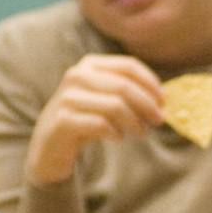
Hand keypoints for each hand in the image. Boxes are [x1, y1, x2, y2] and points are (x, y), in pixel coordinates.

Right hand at [25, 55, 165, 184]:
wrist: (48, 147)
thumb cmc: (84, 121)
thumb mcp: (104, 100)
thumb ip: (126, 93)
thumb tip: (161, 98)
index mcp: (89, 65)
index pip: (128, 66)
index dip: (150, 83)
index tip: (163, 101)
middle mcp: (76, 76)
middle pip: (124, 86)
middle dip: (147, 104)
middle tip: (158, 120)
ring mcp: (67, 98)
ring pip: (115, 105)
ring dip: (135, 122)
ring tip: (140, 133)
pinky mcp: (63, 121)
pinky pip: (101, 124)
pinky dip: (116, 133)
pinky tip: (118, 138)